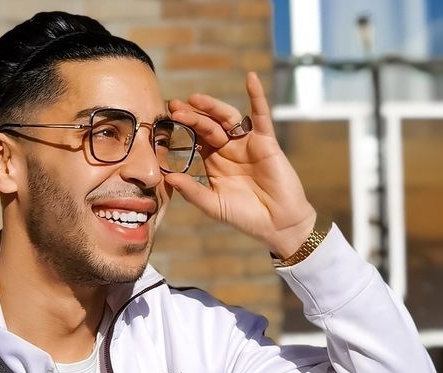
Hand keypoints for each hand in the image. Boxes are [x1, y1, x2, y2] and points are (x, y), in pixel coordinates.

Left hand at [167, 72, 315, 257]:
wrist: (276, 223)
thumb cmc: (245, 217)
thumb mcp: (214, 205)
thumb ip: (193, 192)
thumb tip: (169, 178)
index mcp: (214, 161)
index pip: (196, 139)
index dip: (183, 129)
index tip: (166, 120)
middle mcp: (229, 149)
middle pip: (208, 125)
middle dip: (191, 116)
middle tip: (174, 107)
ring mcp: (247, 143)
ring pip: (228, 118)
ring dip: (212, 106)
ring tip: (195, 99)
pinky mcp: (266, 141)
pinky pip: (261, 115)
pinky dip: (257, 96)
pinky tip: (251, 79)